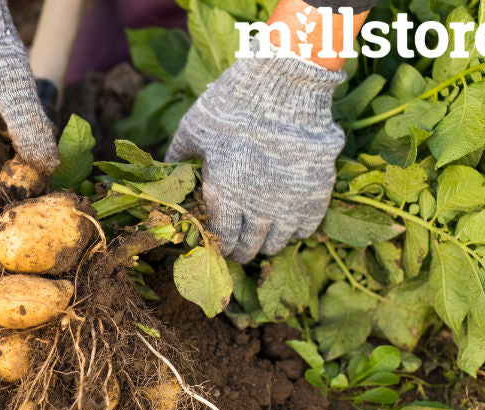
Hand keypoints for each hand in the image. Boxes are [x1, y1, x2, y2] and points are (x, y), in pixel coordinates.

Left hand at [166, 38, 345, 262]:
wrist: (283, 84)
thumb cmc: (232, 104)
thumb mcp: (193, 129)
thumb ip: (178, 157)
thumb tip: (166, 172)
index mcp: (224, 195)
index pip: (221, 240)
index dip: (218, 245)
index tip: (217, 242)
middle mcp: (256, 208)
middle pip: (249, 248)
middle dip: (240, 249)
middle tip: (238, 242)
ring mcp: (289, 202)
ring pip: (277, 243)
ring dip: (267, 242)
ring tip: (262, 234)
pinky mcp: (317, 191)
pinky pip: (307, 228)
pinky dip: (296, 230)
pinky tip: (287, 221)